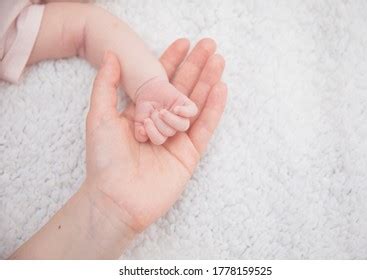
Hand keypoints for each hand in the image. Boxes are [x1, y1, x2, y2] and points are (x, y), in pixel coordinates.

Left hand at [84, 38, 226, 232]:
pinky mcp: (189, 153)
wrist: (117, 199)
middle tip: (209, 45)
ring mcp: (177, 137)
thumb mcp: (99, 116)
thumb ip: (106, 85)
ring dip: (208, 81)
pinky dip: (213, 109)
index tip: (184, 42)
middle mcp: (161, 122)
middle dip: (195, 66)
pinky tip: (221, 89)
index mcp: (141, 112)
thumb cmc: (104, 159)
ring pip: (196, 104)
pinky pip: (204, 127)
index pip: (160, 81)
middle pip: (182, 89)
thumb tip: (110, 54)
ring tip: (219, 61)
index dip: (172, 61)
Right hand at [134, 77, 197, 144]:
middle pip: (170, 132)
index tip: (146, 120)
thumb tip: (142, 133)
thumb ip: (139, 131)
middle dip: (158, 122)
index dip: (152, 132)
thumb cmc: (145, 109)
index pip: (159, 139)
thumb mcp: (139, 120)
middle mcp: (173, 127)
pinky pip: (192, 111)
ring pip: (183, 125)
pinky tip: (176, 109)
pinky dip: (185, 111)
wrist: (149, 90)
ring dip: (171, 120)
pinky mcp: (187, 105)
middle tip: (153, 113)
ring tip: (162, 112)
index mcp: (162, 134)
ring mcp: (181, 117)